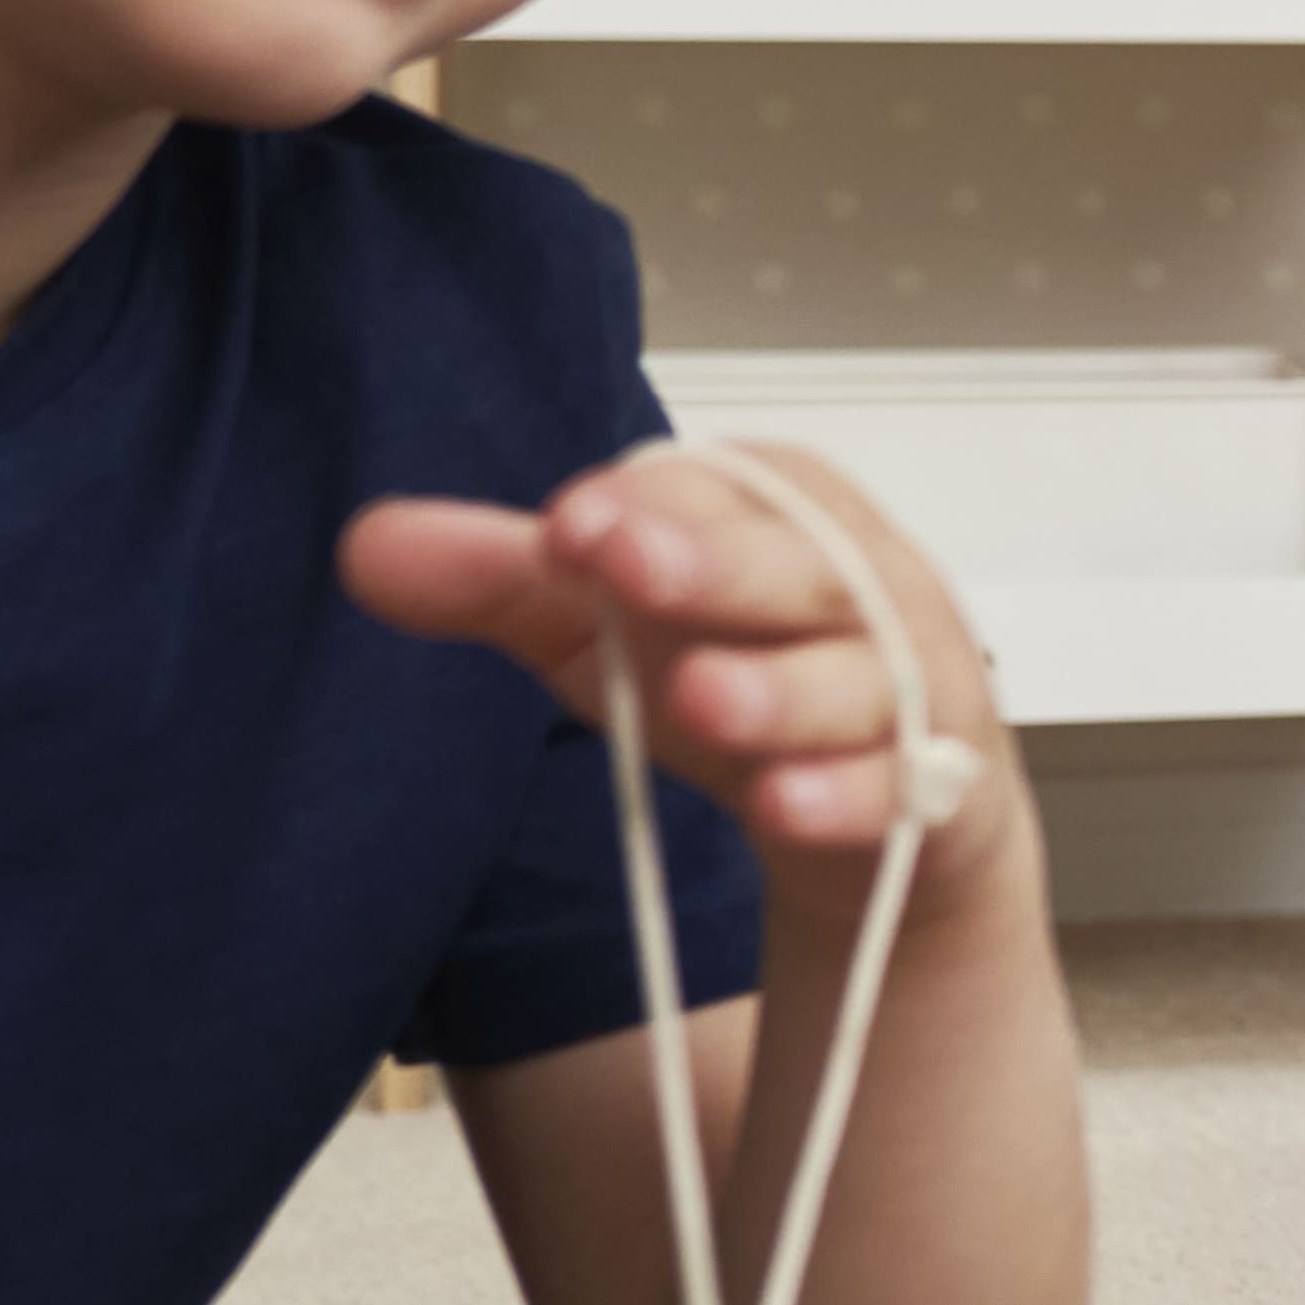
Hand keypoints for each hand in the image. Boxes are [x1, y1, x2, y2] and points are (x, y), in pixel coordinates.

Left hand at [344, 442, 1012, 873]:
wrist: (887, 815)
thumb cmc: (744, 675)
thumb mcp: (609, 632)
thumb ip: (503, 583)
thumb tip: (363, 543)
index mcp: (785, 517)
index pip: (728, 489)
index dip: (652, 504)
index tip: (570, 525)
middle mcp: (864, 588)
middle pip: (801, 566)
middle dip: (715, 564)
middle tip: (622, 562)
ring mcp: (912, 689)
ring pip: (857, 681)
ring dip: (779, 691)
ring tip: (698, 699)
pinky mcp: (940, 794)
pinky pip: (905, 791)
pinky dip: (851, 799)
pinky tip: (787, 805)